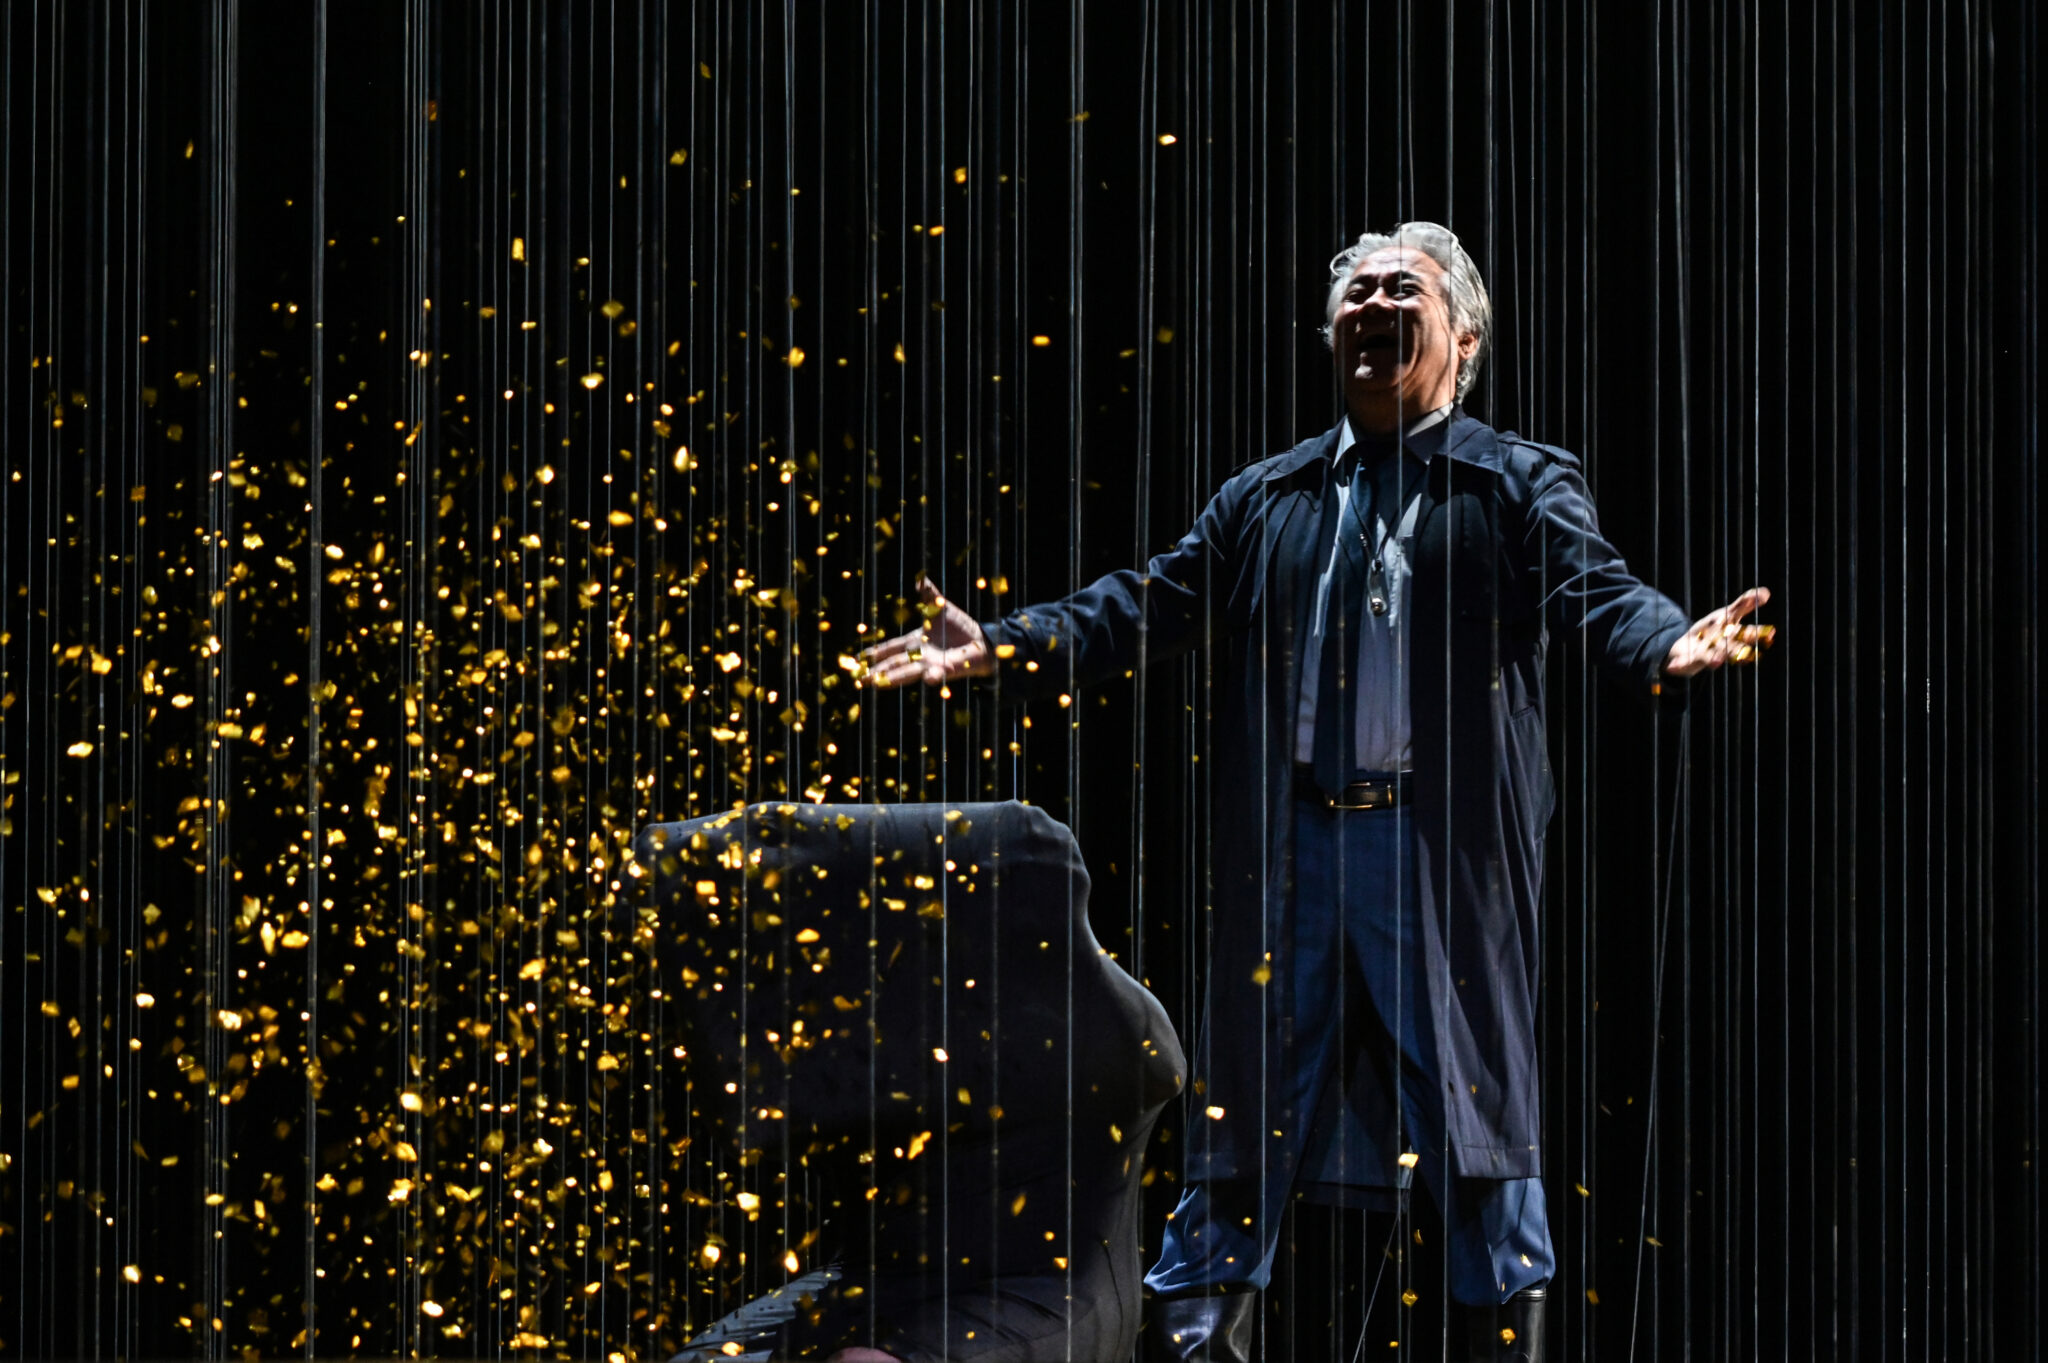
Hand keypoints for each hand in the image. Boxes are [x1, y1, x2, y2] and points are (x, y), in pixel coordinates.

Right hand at [859, 578, 992, 688]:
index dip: (874, 654)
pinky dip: (934, 676)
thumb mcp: (941, 607)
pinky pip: (939, 674)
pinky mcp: (947, 670)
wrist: (982, 639)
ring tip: (876, 684)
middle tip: (859, 680)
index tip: (858, 659)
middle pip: (893, 664)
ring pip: (908, 672)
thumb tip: (920, 577)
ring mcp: (932, 664)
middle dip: (876, 672)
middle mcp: (920, 655)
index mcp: (915, 641)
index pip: (890, 648)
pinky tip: (929, 678)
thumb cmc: (961, 626)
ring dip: (893, 678)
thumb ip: (929, 594)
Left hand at [1663, 586, 1776, 677]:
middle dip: (1735, 649)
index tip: (1771, 633)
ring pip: (1709, 658)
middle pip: (1730, 648)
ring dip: (1713, 660)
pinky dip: (1677, 666)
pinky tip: (1672, 667)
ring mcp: (1703, 656)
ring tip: (1715, 663)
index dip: (1756, 634)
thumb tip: (1766, 592)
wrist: (1690, 650)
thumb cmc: (1713, 631)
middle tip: (1743, 652)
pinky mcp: (1686, 661)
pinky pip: (1681, 664)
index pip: (1745, 634)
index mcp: (1730, 637)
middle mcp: (1720, 648)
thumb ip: (1744, 604)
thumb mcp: (1726, 615)